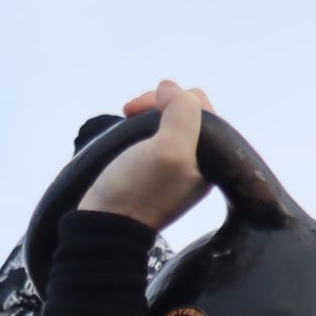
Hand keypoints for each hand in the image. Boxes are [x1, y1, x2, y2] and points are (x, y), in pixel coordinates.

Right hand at [78, 79, 211, 233]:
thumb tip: (168, 89)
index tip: (139, 109)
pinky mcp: (153, 174)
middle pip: (185, 112)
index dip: (171, 98)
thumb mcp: (170, 149)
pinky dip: (139, 128)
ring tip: (125, 119)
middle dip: (157, 104)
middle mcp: (198, 163)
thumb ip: (183, 111)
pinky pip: (153, 137)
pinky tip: (126, 133)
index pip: (200, 105)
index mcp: (211, 159)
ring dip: (146, 114)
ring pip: (166, 122)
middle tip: (129, 112)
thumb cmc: (137, 191)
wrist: (104, 226)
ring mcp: (175, 169)